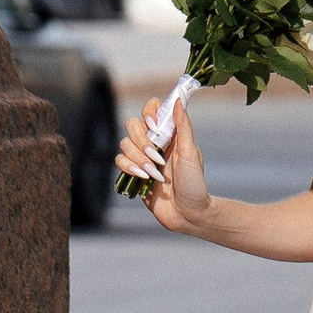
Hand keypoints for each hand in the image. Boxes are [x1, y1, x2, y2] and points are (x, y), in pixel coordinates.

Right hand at [120, 93, 211, 233]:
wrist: (187, 213)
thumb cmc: (194, 183)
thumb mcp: (190, 153)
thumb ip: (183, 126)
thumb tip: (178, 99)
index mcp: (169, 133)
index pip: (151, 109)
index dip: (149, 113)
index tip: (156, 126)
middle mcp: (154, 142)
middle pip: (132, 124)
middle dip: (142, 141)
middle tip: (157, 157)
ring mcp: (142, 157)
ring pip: (124, 143)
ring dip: (137, 158)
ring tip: (153, 173)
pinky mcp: (133, 172)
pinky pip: (119, 160)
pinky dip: (129, 167)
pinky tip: (143, 177)